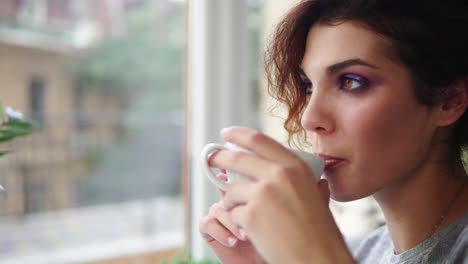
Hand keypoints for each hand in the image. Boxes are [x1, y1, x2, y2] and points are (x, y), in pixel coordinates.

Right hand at [199, 173, 265, 263]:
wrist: (261, 262)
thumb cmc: (271, 239)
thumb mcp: (270, 214)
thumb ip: (261, 196)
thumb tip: (256, 180)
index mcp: (243, 193)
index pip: (234, 178)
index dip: (230, 174)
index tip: (232, 174)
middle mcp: (228, 201)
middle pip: (226, 192)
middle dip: (237, 206)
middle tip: (249, 217)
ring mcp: (218, 214)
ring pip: (218, 208)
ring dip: (232, 223)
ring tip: (245, 236)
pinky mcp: (208, 230)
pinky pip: (207, 223)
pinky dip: (220, 233)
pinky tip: (233, 241)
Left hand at [209, 127, 353, 263]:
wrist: (318, 258)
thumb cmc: (319, 231)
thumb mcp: (316, 194)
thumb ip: (303, 179)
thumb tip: (291, 171)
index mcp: (295, 166)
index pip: (258, 140)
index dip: (238, 135)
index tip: (225, 133)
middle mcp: (278, 174)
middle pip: (236, 159)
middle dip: (219, 158)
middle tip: (211, 160)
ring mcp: (263, 194)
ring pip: (231, 190)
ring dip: (229, 200)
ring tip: (238, 211)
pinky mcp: (250, 214)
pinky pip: (232, 212)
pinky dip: (236, 220)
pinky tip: (248, 229)